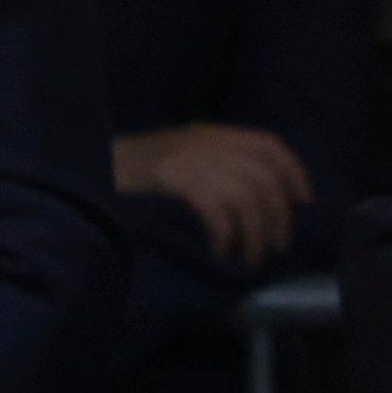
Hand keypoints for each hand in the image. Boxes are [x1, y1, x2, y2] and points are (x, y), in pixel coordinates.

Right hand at [115, 120, 315, 271]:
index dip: (293, 172)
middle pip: (264, 179)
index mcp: (211, 133)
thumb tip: (254, 202)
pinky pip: (218, 210)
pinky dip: (225, 236)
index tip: (304, 202)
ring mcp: (191, 158)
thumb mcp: (177, 156)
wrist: (87, 167)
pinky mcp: (175, 178)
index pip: (267, 145)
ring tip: (249, 259)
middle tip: (276, 248)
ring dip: (255, 235)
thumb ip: (211, 166)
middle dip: (278, 218)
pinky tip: (219, 252)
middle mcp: (207, 141)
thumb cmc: (131, 173)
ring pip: (247, 198)